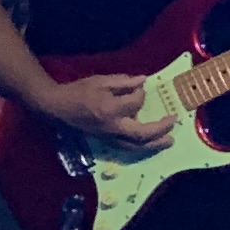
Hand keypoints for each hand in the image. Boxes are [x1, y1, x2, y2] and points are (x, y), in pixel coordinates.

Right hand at [41, 74, 173, 148]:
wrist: (56, 107)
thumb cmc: (77, 92)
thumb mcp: (100, 81)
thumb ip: (123, 82)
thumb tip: (143, 81)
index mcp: (110, 109)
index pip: (136, 103)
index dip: (141, 94)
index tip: (141, 88)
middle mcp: (112, 127)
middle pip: (142, 134)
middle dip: (160, 130)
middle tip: (173, 122)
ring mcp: (108, 137)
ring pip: (136, 146)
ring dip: (154, 145)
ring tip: (168, 141)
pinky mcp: (105, 141)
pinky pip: (127, 148)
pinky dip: (140, 147)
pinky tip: (149, 144)